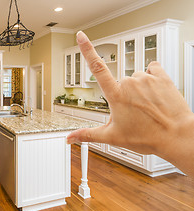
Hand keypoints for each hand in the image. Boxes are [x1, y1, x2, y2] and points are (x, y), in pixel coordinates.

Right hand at [67, 31, 193, 176]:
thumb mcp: (112, 137)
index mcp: (116, 95)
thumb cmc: (147, 137)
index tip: (81, 36)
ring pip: (136, 78)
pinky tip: (155, 92)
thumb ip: (87, 134)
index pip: (96, 67)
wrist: (176, 136)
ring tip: (145, 107)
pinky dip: (152, 78)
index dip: (87, 50)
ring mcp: (146, 78)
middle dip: (123, 95)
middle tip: (131, 112)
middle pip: (120, 82)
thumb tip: (69, 138)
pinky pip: (153, 69)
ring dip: (138, 89)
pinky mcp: (162, 77)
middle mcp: (130, 82)